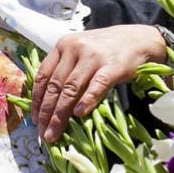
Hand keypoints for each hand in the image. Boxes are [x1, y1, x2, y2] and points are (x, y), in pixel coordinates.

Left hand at [31, 24, 167, 141]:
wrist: (138, 39)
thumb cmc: (106, 49)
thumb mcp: (81, 52)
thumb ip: (66, 70)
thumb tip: (50, 104)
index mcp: (63, 45)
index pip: (44, 75)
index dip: (37, 100)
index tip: (35, 119)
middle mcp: (75, 48)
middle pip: (56, 85)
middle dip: (47, 112)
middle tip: (44, 133)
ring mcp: (93, 57)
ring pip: (71, 89)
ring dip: (61, 114)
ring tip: (55, 131)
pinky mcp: (112, 66)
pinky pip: (96, 85)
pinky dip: (87, 100)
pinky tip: (80, 114)